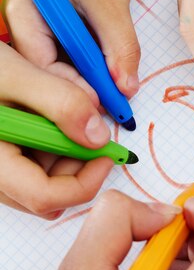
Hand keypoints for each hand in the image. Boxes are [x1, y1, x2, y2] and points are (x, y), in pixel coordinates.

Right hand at [0, 42, 112, 217]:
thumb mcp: (13, 73)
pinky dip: (51, 148)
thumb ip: (59, 101)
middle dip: (78, 166)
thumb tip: (98, 137)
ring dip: (66, 155)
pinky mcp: (0, 159)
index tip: (107, 153)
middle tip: (88, 125)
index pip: (45, 197)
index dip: (86, 181)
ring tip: (61, 113)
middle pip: (48, 195)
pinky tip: (48, 117)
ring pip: (43, 183)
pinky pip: (32, 168)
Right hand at [4, 0, 139, 97]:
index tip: (102, 100)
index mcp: (24, 12)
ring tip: (117, 93)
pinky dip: (95, 69)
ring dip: (91, 80)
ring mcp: (43, 30)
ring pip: (66, 69)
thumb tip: (126, 86)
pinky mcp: (61, 33)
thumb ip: (119, 45)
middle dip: (83, 88)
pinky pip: (76, 60)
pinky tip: (113, 77)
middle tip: (114, 103)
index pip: (40, 64)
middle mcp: (27, 25)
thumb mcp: (109, 0)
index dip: (71, 87)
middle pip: (51, 71)